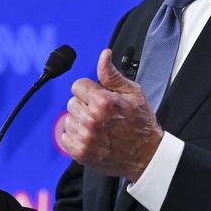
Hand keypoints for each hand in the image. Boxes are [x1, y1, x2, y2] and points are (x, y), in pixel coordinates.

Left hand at [60, 49, 162, 181]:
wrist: (146, 155)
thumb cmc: (141, 123)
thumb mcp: (133, 93)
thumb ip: (112, 74)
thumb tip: (104, 55)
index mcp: (103, 101)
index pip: (78, 85)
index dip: (89, 90)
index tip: (98, 97)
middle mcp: (92, 119)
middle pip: (72, 102)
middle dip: (85, 105)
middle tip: (101, 113)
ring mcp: (85, 137)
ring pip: (68, 119)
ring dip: (80, 121)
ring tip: (98, 126)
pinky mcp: (81, 152)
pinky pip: (64, 137)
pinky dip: (75, 137)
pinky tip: (91, 136)